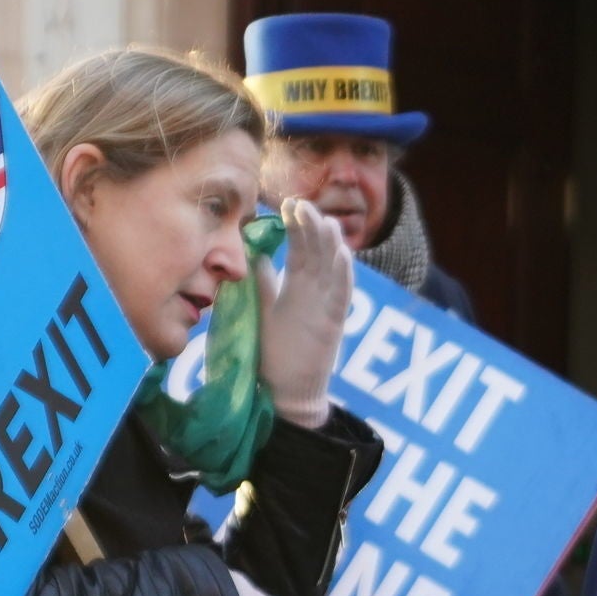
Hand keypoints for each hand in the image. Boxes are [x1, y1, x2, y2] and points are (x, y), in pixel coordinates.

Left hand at [258, 201, 353, 428]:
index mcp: (298, 286)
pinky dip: (344, 274)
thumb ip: (262, 282)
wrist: (284, 391)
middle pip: (316, 251)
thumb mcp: (263, 309)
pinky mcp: (334, 323)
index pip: (300, 247)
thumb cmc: (274, 353)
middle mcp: (315, 291)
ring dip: (330, 244)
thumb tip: (253, 253)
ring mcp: (326, 306)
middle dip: (310, 227)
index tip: (286, 204)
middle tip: (300, 204)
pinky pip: (342, 295)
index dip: (295, 226)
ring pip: (333, 267)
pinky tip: (343, 254)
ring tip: (324, 220)